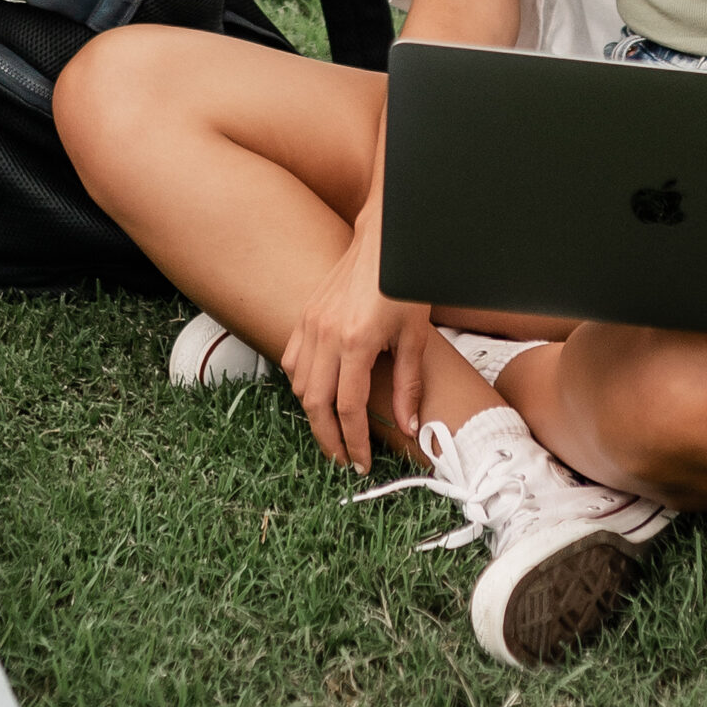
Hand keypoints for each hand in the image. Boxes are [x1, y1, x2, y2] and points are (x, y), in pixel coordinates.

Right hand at [283, 236, 433, 472]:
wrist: (385, 244)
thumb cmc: (404, 286)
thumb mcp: (415, 338)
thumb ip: (408, 385)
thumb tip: (408, 426)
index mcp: (356, 342)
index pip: (348, 407)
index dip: (354, 441)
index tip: (361, 462)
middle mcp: (326, 335)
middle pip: (316, 403)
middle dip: (328, 438)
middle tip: (342, 460)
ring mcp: (310, 324)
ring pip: (299, 384)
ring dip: (313, 413)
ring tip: (332, 431)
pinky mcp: (305, 316)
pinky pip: (292, 360)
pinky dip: (301, 384)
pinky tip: (317, 395)